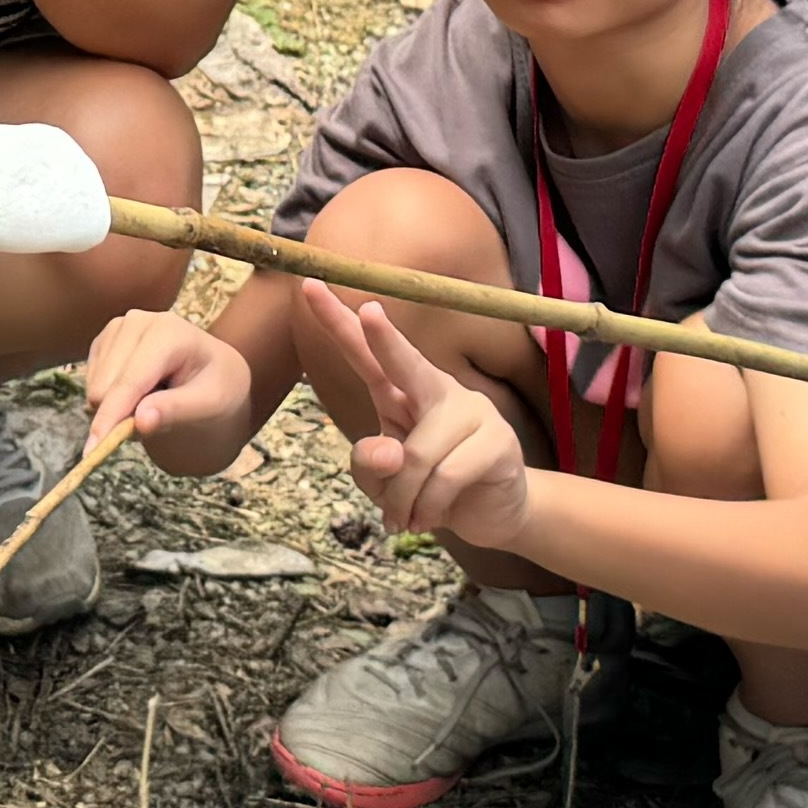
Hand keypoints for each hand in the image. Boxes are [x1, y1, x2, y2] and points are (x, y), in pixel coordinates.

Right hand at [83, 306, 258, 473]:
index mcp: (168, 332)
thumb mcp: (211, 404)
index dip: (111, 416)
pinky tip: (138, 394)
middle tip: (153, 423)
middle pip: (105, 385)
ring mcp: (119, 327)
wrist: (215, 372)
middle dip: (118, 415)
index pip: (130, 381)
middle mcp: (138, 322)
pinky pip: (90, 381)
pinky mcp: (106, 339)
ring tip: (152, 405)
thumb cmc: (218, 388)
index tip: (94, 450)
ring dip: (115, 408)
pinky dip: (109, 399)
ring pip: (94, 385)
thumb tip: (140, 421)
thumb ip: (177, 411)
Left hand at [313, 292, 532, 552]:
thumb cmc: (430, 490)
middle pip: (406, 363)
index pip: (367, 357)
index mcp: (403, 394)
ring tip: (403, 517)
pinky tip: (428, 518)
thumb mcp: (384, 483)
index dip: (340, 324)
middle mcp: (438, 391)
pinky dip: (427, 508)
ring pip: (416, 455)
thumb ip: (371, 466)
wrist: (493, 514)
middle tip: (368, 313)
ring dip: (401, 498)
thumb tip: (389, 452)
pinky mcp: (498, 442)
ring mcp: (473, 412)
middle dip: (384, 339)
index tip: (309, 288)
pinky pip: (446, 477)